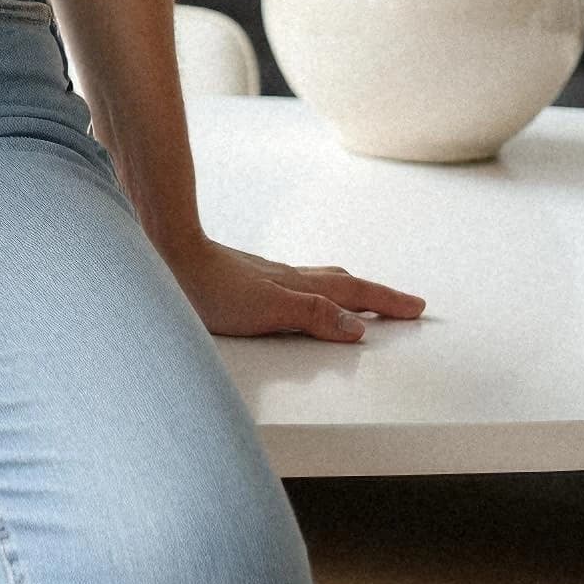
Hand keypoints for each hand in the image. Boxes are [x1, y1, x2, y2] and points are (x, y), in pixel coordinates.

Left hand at [158, 231, 426, 342]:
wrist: (166, 257)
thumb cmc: (211, 288)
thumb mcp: (269, 308)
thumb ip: (314, 315)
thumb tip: (358, 327)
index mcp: (297, 285)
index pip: (352, 293)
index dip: (385, 301)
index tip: (417, 307)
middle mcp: (285, 277)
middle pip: (340, 282)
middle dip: (374, 294)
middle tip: (402, 304)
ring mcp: (264, 277)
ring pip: (316, 281)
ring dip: (345, 291)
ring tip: (359, 298)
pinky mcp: (242, 282)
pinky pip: (292, 286)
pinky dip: (313, 292)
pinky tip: (297, 297)